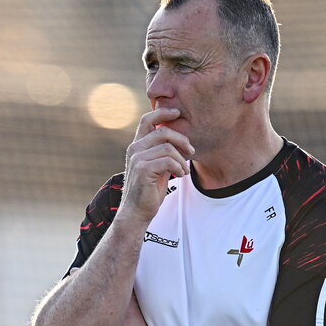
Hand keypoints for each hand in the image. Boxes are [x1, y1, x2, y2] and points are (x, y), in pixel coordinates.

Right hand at [119, 108, 194, 224]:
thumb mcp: (156, 167)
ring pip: (167, 147)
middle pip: (163, 131)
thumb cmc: (149, 190)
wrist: (137, 212)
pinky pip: (168, 160)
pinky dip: (178, 167)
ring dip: (181, 159)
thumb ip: (162, 152)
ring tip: (184, 170)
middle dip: (182, 140)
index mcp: (137, 146)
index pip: (147, 120)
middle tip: (191, 151)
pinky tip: (180, 175)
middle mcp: (135, 149)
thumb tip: (179, 138)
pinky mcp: (142, 169)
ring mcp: (137, 158)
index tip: (177, 113)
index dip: (162, 112)